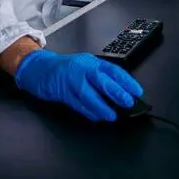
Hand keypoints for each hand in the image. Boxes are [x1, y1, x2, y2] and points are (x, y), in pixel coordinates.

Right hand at [13, 50, 142, 121]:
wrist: (41, 69)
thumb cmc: (68, 69)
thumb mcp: (87, 66)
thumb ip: (102, 77)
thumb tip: (122, 92)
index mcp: (91, 62)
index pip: (112, 69)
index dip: (126, 81)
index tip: (137, 91)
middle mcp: (82, 69)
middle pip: (101, 80)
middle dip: (116, 92)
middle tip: (127, 102)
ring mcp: (71, 81)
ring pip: (89, 95)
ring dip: (102, 107)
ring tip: (112, 115)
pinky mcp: (63, 93)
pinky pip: (78, 105)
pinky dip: (89, 112)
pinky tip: (97, 116)